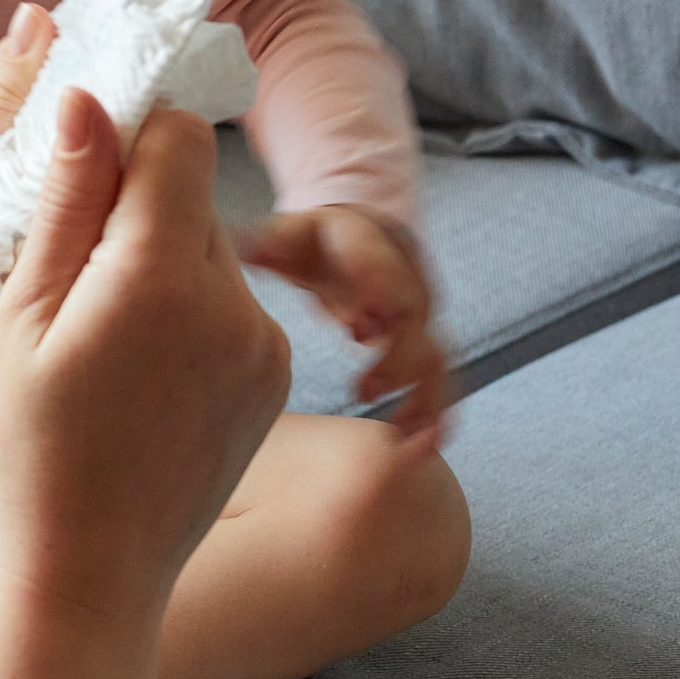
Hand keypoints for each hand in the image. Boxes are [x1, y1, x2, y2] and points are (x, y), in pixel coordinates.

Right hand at [0, 93, 292, 622]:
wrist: (86, 576)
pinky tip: (137, 370)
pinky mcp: (275, 379)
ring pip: (211, 250)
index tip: (82, 171)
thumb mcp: (24, 314)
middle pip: (192, 194)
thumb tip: (89, 97)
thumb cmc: (31, 450)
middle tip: (71, 276)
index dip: (127, 137)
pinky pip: (230, 305)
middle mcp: (236, 303)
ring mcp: (265, 346)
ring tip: (101, 335)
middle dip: (136, 209)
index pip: (178, 139)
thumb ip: (69, 199)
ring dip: (160, 262)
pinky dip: (188, 312)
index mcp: (164, 277)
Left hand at [236, 204, 448, 441]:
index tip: (362, 326)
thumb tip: (247, 248)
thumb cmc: (310, 241)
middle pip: (412, 314)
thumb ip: (267, 243)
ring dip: (422, 395)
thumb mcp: (286, 236)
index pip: (378, 259)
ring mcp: (413, 308)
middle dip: (397, 356)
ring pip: (431, 351)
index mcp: (363, 240)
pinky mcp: (416, 339)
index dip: (379, 287)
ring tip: (404, 434)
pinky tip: (418, 443)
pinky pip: (431, 377)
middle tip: (365, 391)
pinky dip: (430, 411)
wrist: (349, 235)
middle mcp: (400, 273)